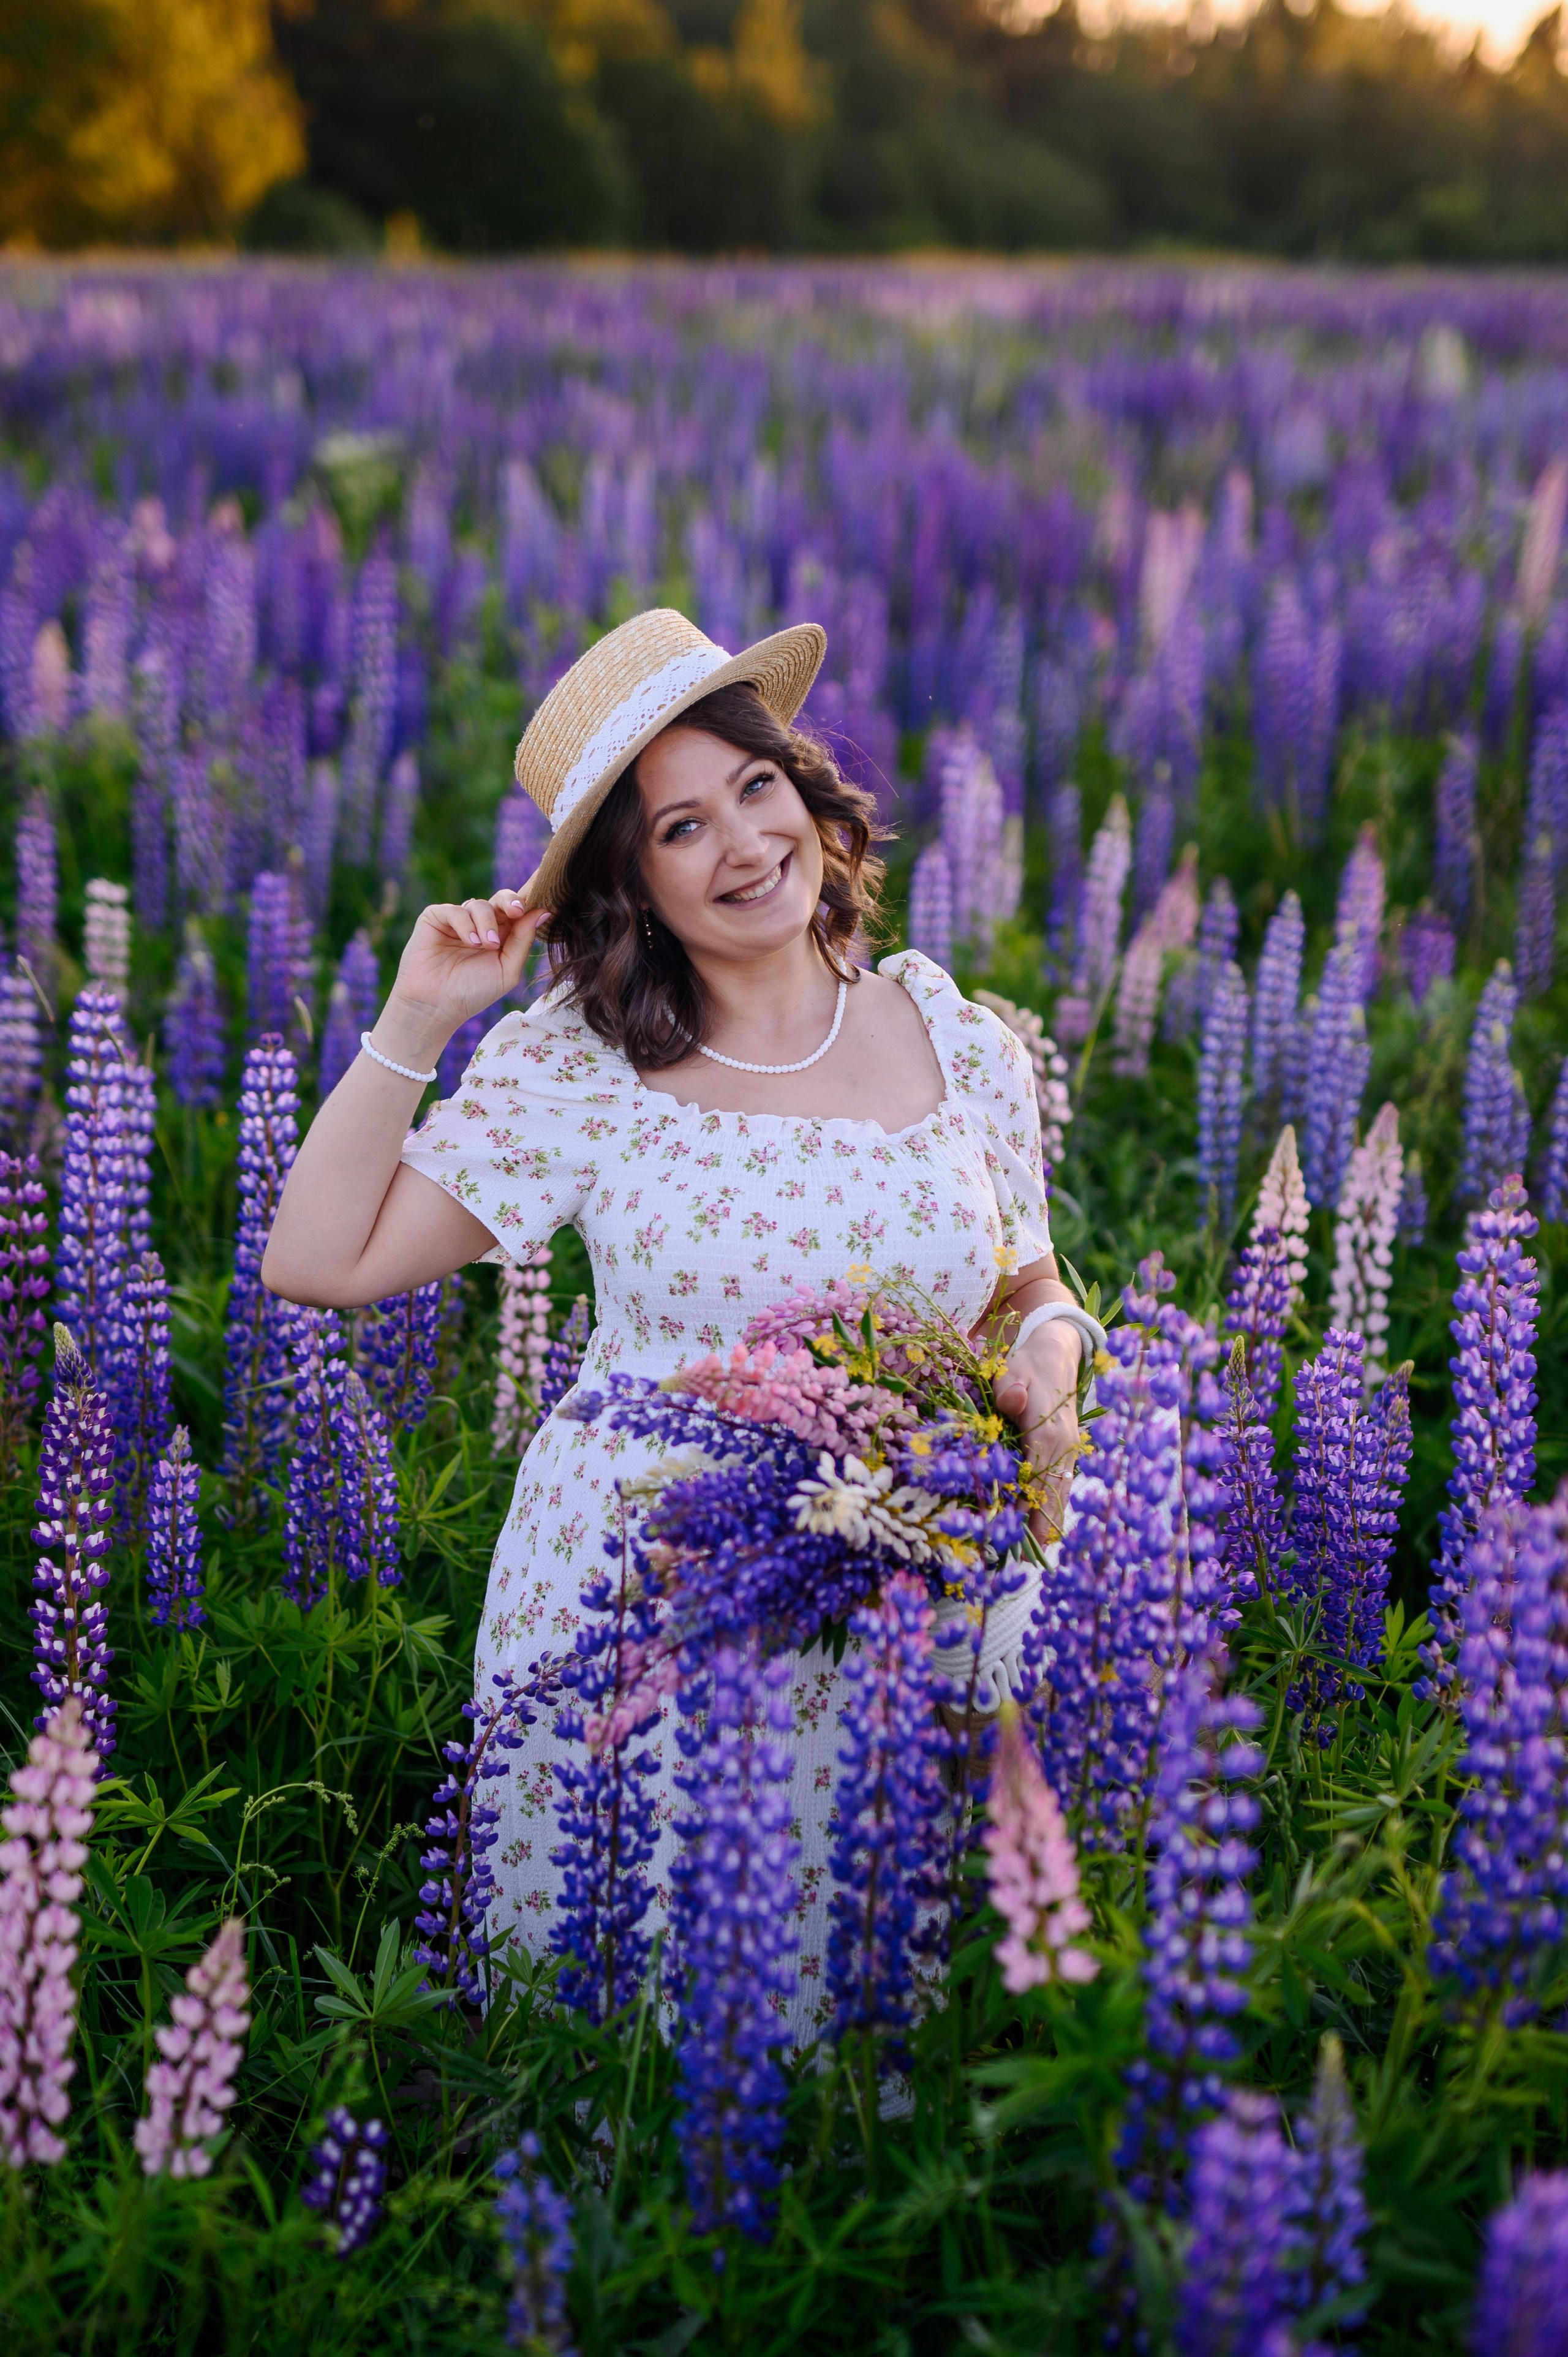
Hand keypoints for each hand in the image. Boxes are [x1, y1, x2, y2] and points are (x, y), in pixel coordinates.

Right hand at [379, 879, 548, 1063]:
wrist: (437, 1006)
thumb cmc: (473, 992)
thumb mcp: (507, 969)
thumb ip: (523, 940)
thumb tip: (544, 911)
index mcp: (501, 935)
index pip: (517, 911)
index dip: (528, 901)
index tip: (542, 899)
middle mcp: (480, 924)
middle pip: (501, 899)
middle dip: (511, 902)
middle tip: (516, 912)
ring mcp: (458, 920)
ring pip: (479, 905)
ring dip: (486, 923)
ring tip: (485, 945)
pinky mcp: (435, 918)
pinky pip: (456, 910)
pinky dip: (465, 924)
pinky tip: (469, 943)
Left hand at [994, 1318, 1081, 1545]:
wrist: (1056, 1351)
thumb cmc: (1027, 1364)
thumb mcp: (1013, 1371)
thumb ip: (1009, 1391)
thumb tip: (1013, 1401)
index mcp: (1050, 1434)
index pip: (1038, 1483)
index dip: (1027, 1512)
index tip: (1015, 1539)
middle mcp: (1064, 1448)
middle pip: (1053, 1497)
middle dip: (1039, 1528)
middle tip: (1022, 1560)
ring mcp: (1068, 1451)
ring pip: (1060, 1494)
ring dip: (1047, 1521)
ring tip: (1032, 1552)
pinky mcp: (1066, 1451)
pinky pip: (1060, 1484)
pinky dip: (1051, 1506)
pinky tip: (1042, 1526)